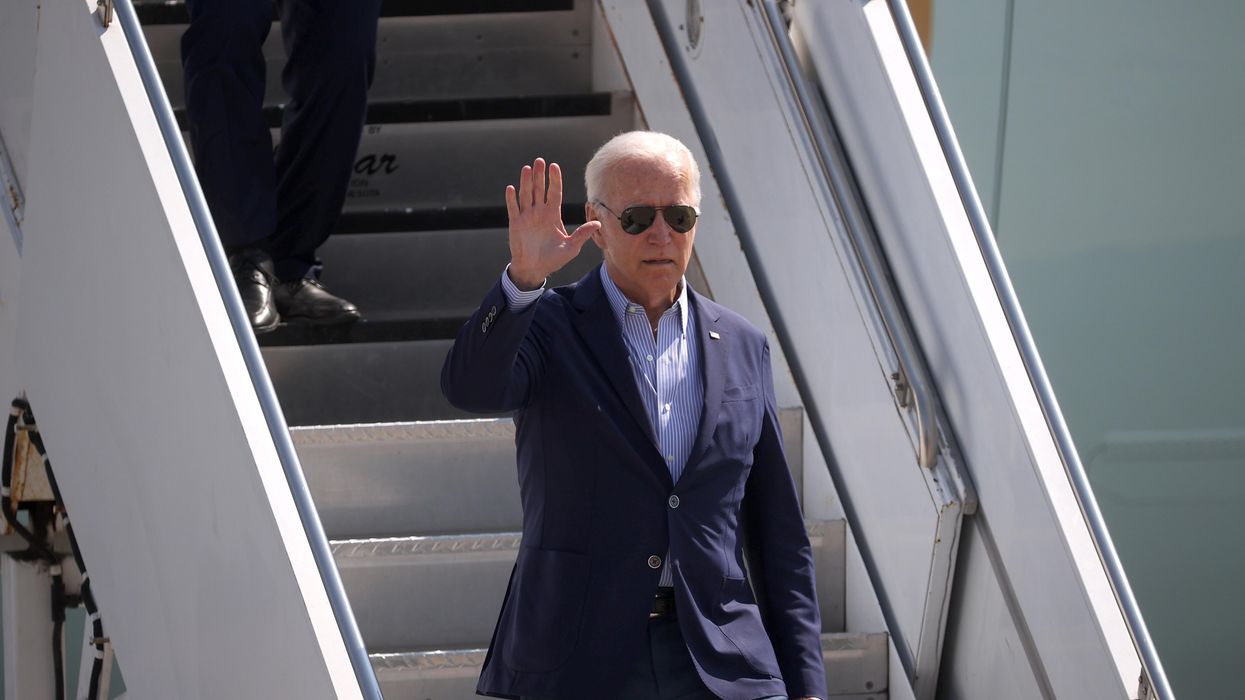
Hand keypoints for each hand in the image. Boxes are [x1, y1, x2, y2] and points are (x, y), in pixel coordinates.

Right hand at [505, 157, 599, 289]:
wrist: (535, 269)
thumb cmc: (553, 259)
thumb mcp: (571, 247)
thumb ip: (582, 234)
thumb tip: (599, 223)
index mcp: (553, 215)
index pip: (554, 193)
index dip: (555, 180)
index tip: (554, 166)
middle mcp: (539, 212)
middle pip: (540, 189)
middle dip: (540, 175)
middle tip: (540, 160)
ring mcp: (527, 217)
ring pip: (526, 195)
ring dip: (526, 182)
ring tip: (527, 168)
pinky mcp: (516, 224)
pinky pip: (513, 209)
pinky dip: (512, 199)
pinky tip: (511, 188)